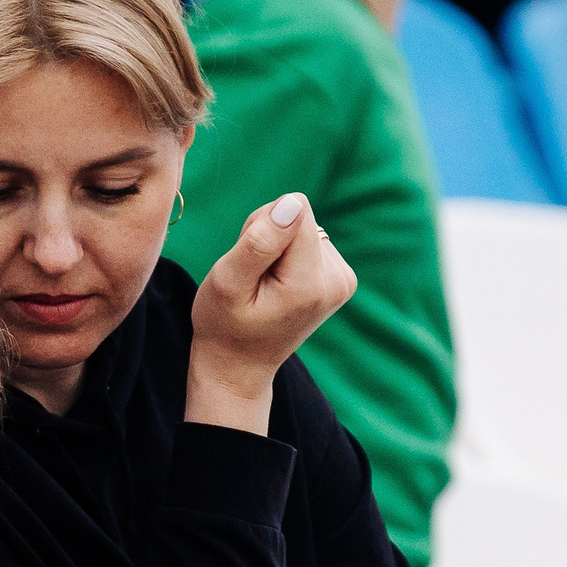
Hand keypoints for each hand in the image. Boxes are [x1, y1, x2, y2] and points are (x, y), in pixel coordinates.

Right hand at [186, 191, 357, 433]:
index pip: (295, 211)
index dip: (262, 227)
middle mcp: (337, 280)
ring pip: (304, 226)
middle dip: (270, 235)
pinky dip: (288, 255)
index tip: (249, 262)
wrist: (239, 364)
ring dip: (277, 247)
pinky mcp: (340, 277)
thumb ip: (260, 242)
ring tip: (263, 284)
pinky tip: (276, 284)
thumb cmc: (224, 324)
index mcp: (310, 283)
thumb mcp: (228, 281)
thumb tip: (293, 203)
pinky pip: (311, 239)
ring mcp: (342, 280)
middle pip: (301, 216)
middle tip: (252, 276)